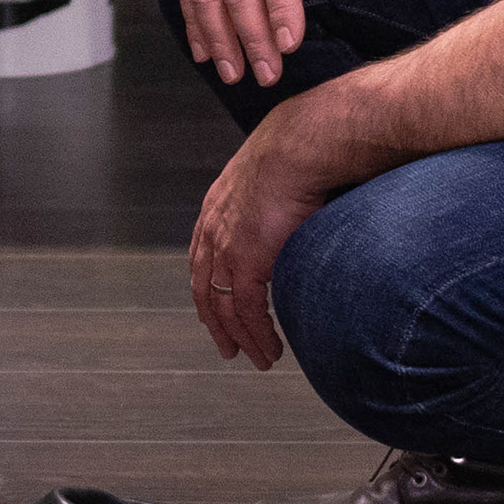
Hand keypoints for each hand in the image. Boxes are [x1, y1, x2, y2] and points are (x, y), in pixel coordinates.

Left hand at [186, 106, 340, 369]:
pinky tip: (270, 351)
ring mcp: (225, 248)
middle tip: (229, 347)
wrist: (300, 145)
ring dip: (241, 338)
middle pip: (206, 289)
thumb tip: (294, 207)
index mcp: (216, 208)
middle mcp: (212, 229)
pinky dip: (257, 336)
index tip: (217, 308)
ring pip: (225, 308)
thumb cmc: (300, 151)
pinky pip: (247, 312)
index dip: (209, 287)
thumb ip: (274, 198)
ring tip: (258, 358)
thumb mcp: (275, 175)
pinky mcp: (246, 263)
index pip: (203, 258)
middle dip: (217, 322)